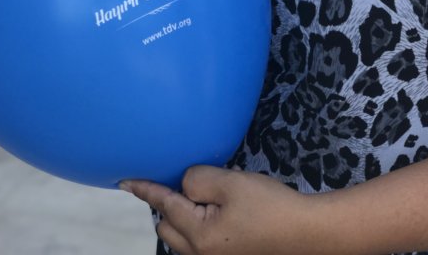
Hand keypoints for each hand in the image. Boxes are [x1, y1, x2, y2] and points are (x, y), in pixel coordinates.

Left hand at [121, 166, 312, 254]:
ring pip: (183, 235)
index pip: (163, 204)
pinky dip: (198, 222)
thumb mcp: (230, 183)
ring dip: (184, 215)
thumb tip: (185, 184)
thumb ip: (198, 179)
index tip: (124, 180)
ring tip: (203, 196)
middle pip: (168, 224)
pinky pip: (199, 240)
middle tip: (185, 181)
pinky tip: (217, 209)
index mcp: (197, 234)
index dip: (144, 188)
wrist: (304, 233)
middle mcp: (200, 253)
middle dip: (167, 203)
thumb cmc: (268, 206)